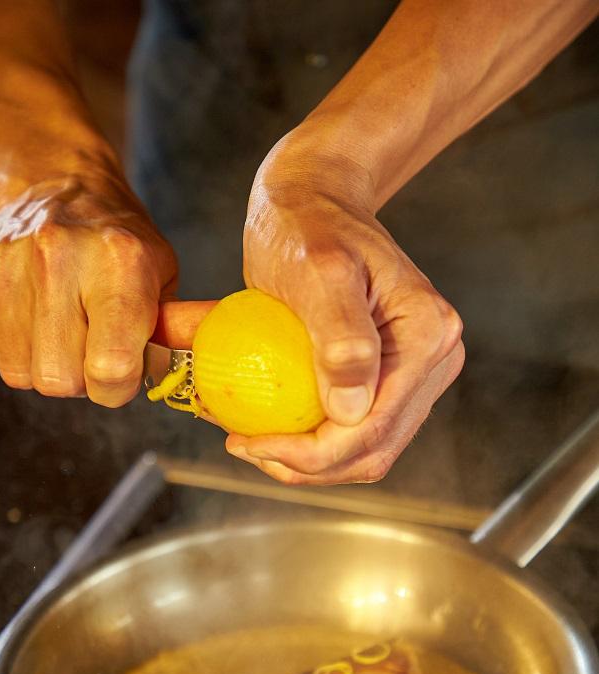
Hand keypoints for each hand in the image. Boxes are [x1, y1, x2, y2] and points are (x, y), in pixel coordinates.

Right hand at [0, 173, 176, 405]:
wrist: (63, 188)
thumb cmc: (119, 245)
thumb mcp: (164, 278)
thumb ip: (175, 332)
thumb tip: (203, 365)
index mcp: (118, 262)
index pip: (110, 368)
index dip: (118, 386)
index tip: (122, 372)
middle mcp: (56, 259)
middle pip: (60, 380)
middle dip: (80, 378)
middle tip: (91, 344)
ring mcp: (4, 265)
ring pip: (21, 374)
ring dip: (46, 363)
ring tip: (63, 326)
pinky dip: (17, 348)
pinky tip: (34, 315)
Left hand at [229, 128, 463, 484]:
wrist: (316, 197)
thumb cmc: (308, 223)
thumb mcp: (317, 270)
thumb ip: (340, 339)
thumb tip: (352, 412)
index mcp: (429, 337)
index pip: (371, 427)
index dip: (310, 454)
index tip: (247, 443)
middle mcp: (437, 360)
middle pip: (373, 450)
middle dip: (308, 466)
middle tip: (244, 449)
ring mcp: (419, 373)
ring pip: (368, 450)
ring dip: (311, 463)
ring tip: (255, 446)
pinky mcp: (394, 377)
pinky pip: (358, 430)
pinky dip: (317, 442)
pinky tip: (274, 431)